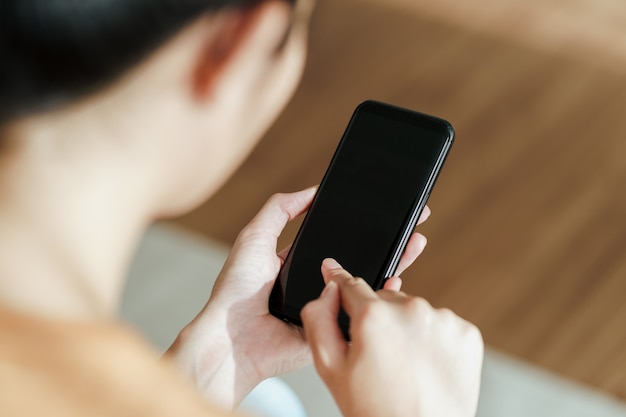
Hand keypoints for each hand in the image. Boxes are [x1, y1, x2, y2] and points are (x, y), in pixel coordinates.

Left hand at [167, 188, 430, 408]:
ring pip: (365, 283)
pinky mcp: (335, 329)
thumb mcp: (254, 237)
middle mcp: (316, 284)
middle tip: (411, 222)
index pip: (337, 239)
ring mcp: (328, 306)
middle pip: (358, 258)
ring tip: (415, 241)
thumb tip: (311, 191)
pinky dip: (381, 297)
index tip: (380, 210)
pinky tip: (396, 278)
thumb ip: (279, 210)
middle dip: (385, 241)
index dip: (359, 225)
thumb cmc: (236, 291)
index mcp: (298, 263)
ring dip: (392, 263)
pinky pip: (362, 312)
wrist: (234, 340)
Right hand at [302, 259, 483, 416]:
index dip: (339, 282)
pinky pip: (441, 324)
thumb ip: (319, 320)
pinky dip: (433, 339)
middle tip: (377, 355)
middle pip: (384, 299)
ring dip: (407, 329)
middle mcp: (411, 310)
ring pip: (414, 312)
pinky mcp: (466, 333)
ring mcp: (443, 320)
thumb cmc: (376, 410)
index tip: (334, 273)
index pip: (350, 283)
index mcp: (374, 316)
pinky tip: (425, 365)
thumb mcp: (330, 369)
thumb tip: (328, 290)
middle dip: (377, 319)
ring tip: (405, 365)